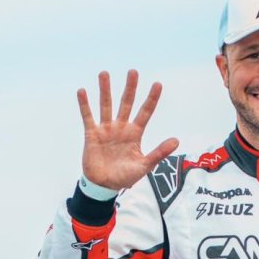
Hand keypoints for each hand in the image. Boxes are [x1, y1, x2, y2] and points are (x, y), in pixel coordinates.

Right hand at [77, 70, 178, 190]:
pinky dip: (85, 105)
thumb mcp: (144, 165)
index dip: (151, 99)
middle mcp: (121, 128)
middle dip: (130, 88)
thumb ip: (159, 152)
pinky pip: (88, 117)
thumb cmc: (125, 177)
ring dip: (105, 90)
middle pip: (126, 104)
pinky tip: (82, 91)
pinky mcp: (92, 134)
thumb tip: (176, 140)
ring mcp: (106, 129)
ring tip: (104, 74)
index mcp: (135, 134)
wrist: (104, 186)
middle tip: (133, 72)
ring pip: (106, 106)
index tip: (158, 84)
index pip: (145, 113)